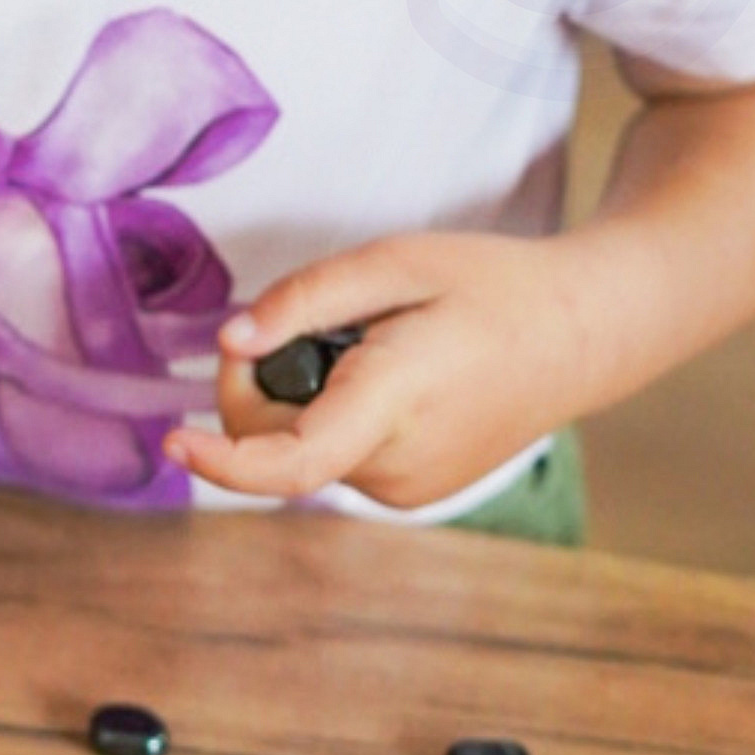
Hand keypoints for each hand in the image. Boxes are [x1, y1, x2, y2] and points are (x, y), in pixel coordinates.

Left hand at [162, 232, 583, 510]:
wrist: (582, 334)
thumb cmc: (492, 287)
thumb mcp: (396, 261)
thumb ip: (306, 299)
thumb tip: (232, 340)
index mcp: (394, 402)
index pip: (291, 460)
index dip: (221, 461)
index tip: (172, 440)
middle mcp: (396, 465)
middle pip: (276, 440)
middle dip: (263, 382)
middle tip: (312, 319)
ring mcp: (406, 489)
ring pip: (302, 448)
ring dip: (304, 396)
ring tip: (376, 345)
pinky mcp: (410, 493)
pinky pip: (334, 453)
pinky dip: (332, 413)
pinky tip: (390, 373)